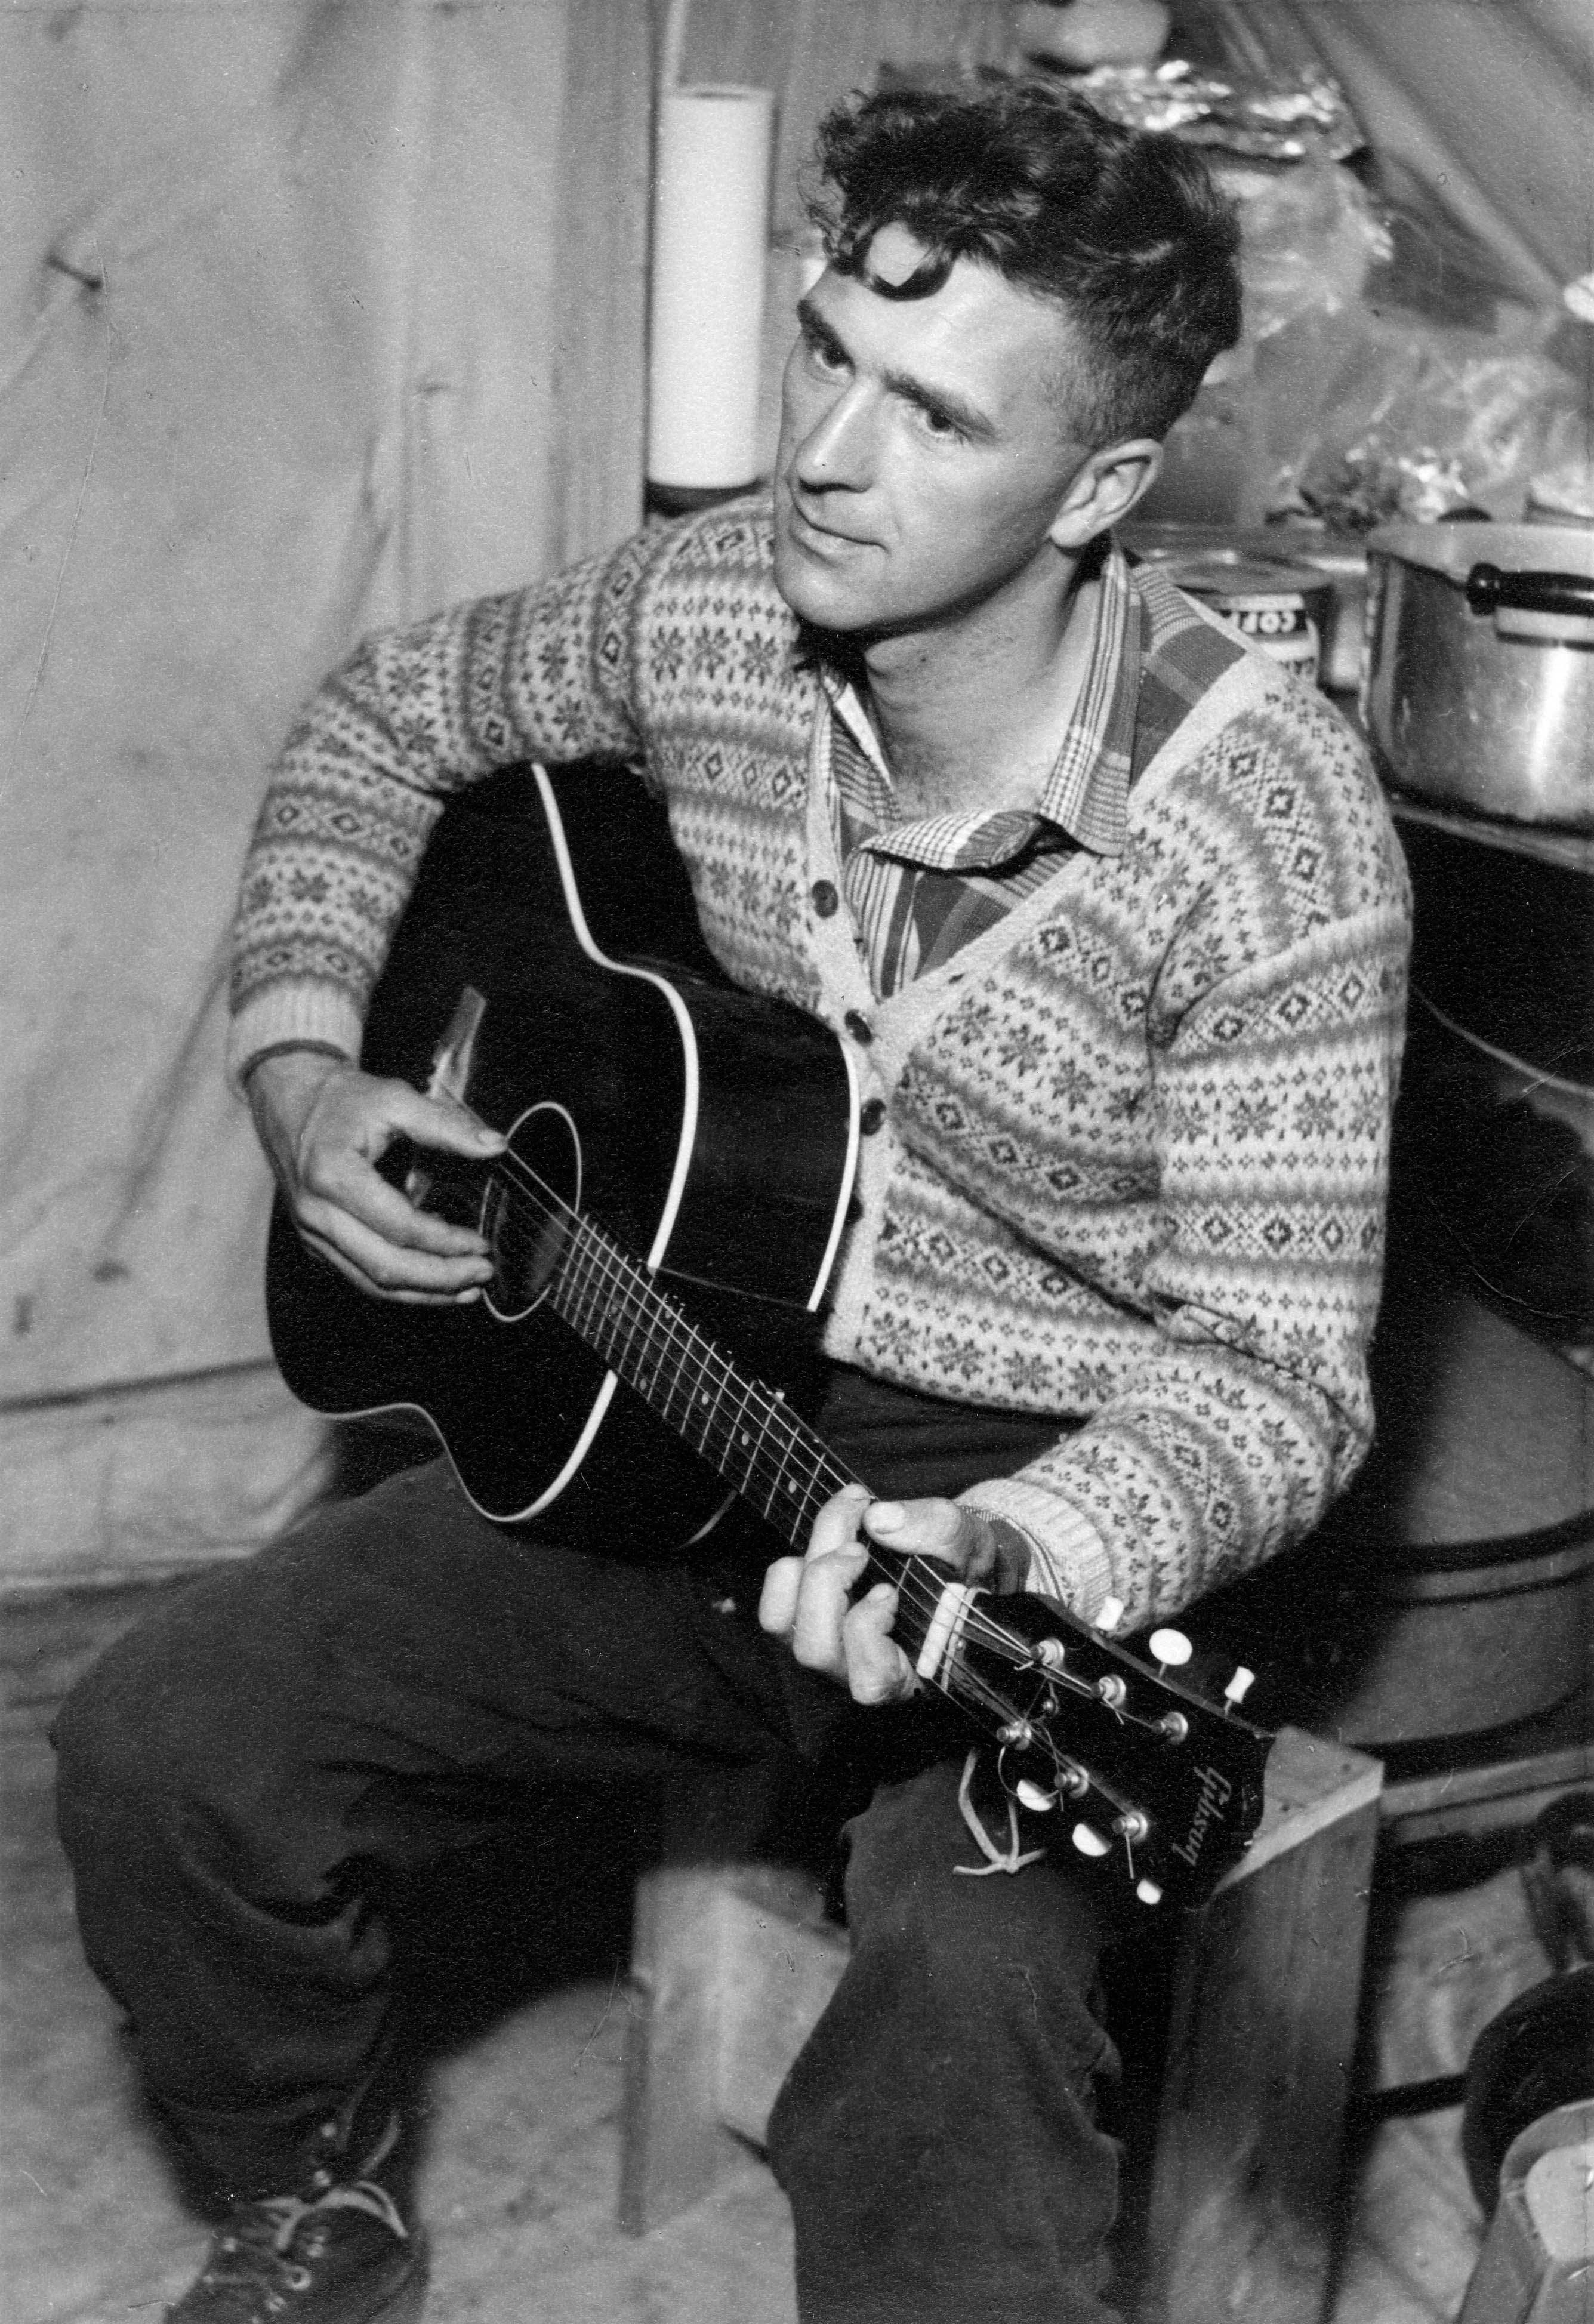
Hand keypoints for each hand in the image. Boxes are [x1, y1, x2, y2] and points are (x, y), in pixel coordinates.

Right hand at [247, 1050, 505, 1303]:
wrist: (289, 1100)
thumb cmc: (341, 1099)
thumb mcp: (395, 1098)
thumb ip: (445, 1124)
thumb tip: (495, 1145)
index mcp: (333, 1175)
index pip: (398, 1226)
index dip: (444, 1242)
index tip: (481, 1243)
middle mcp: (316, 1212)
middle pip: (384, 1266)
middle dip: (440, 1277)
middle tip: (482, 1273)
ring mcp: (312, 1233)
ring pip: (371, 1281)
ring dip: (423, 1292)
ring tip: (466, 1289)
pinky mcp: (315, 1242)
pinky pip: (359, 1275)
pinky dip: (400, 1286)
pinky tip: (433, 1282)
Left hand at [758, 1485, 1003, 1704]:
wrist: (952, 1567)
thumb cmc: (961, 1568)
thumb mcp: (969, 1542)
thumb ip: (936, 1529)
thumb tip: (880, 1519)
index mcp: (906, 1673)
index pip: (870, 1683)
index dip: (866, 1633)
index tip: (887, 1590)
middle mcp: (854, 1672)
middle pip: (815, 1648)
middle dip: (828, 1583)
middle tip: (859, 1545)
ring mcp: (823, 1648)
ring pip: (781, 1627)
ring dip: (805, 1572)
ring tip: (842, 1538)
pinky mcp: (801, 1623)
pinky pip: (773, 1607)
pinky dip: (787, 1571)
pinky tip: (824, 1545)